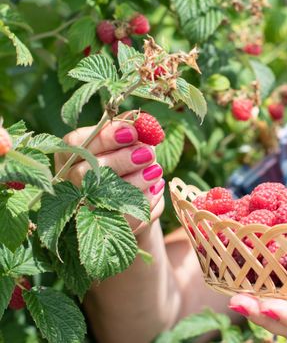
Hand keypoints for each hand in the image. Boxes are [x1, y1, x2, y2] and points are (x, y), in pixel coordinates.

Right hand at [55, 113, 164, 234]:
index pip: (76, 143)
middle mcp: (67, 183)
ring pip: (103, 197)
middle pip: (86, 171)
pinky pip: (123, 218)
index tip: (133, 131)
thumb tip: (141, 120)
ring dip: (135, 181)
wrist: (131, 205)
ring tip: (156, 170)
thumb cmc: (126, 166)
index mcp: (68, 156)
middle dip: (121, 160)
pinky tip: (156, 189)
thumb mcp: (127, 146)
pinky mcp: (103, 229)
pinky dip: (143, 202)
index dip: (105, 136)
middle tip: (149, 153)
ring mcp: (81, 209)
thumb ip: (130, 132)